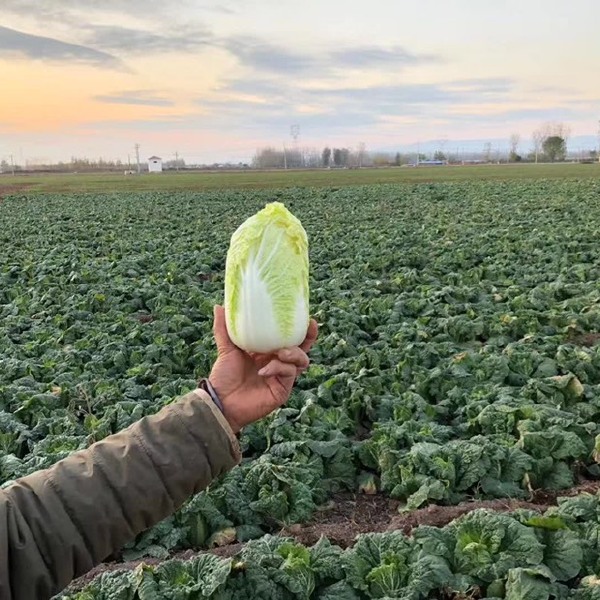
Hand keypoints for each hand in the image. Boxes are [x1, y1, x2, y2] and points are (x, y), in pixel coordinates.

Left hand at [209, 305, 317, 432]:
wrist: (220, 401)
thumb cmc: (224, 376)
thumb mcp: (226, 349)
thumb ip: (224, 329)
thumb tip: (219, 306)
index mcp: (268, 351)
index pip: (288, 337)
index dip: (299, 327)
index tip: (305, 314)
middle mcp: (278, 362)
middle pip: (302, 348)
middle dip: (309, 337)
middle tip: (310, 326)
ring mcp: (282, 377)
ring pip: (300, 360)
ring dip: (294, 353)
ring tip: (281, 351)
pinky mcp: (282, 389)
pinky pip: (289, 373)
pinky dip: (278, 368)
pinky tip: (264, 370)